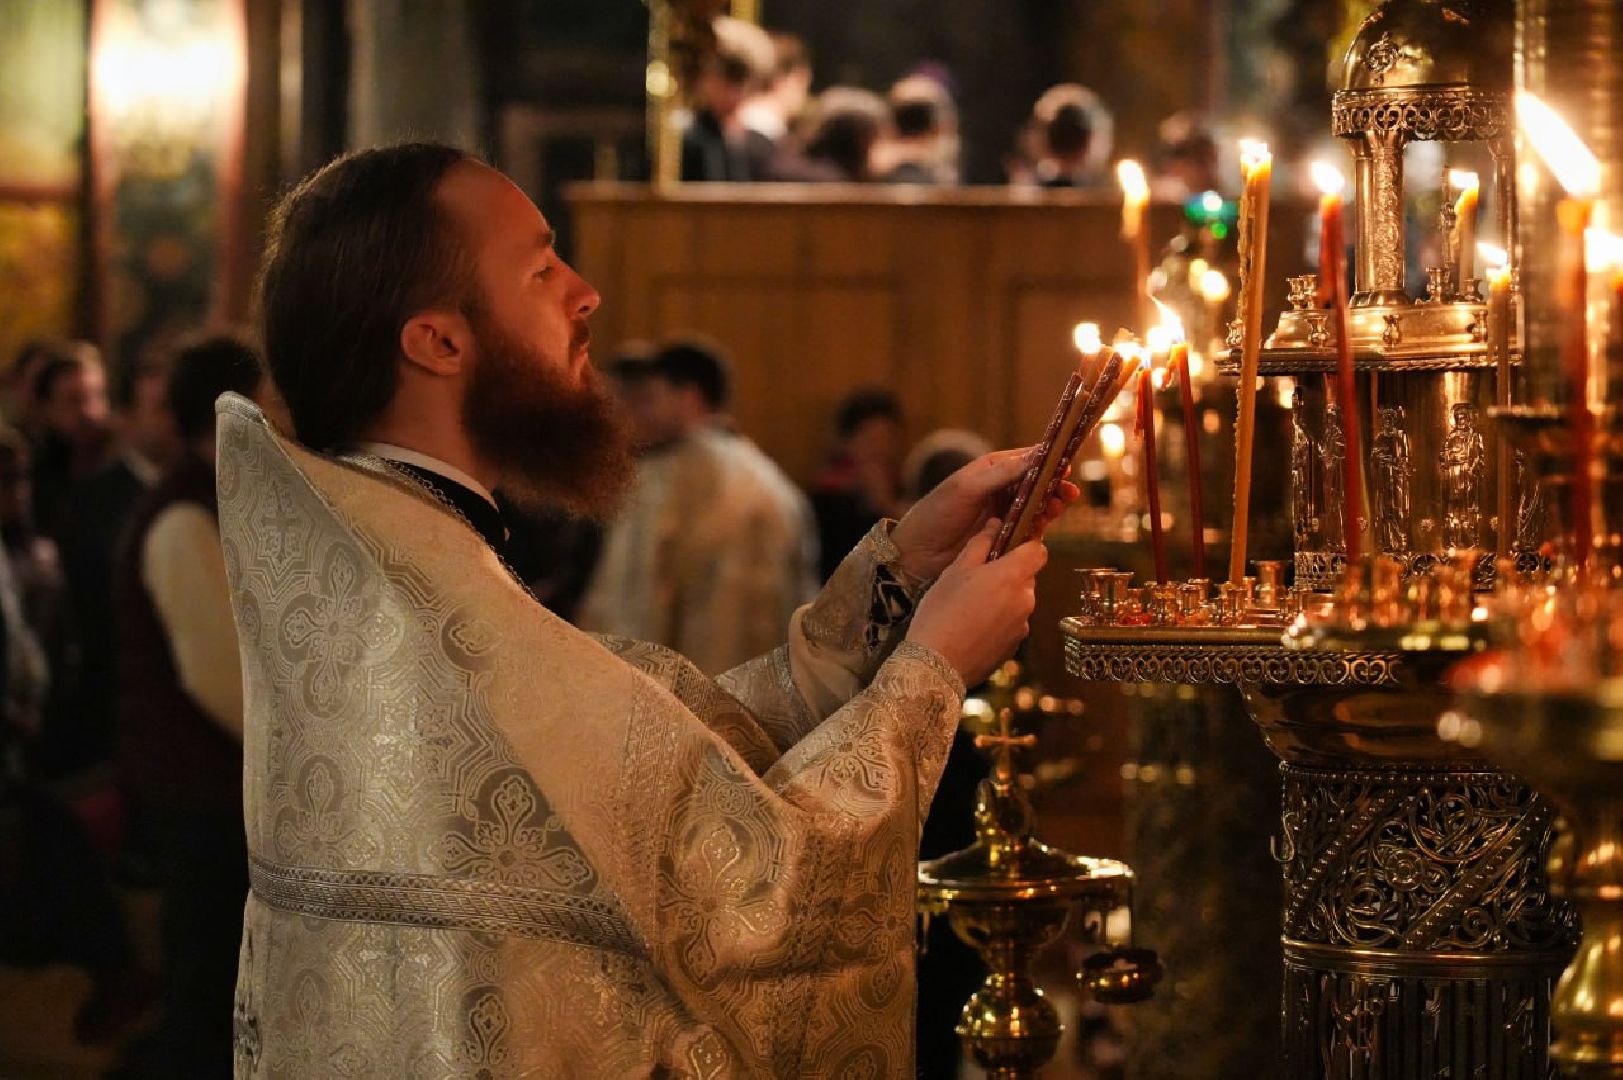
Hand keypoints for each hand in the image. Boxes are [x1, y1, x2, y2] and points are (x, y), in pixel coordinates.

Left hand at [890, 447, 1077, 580]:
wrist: (916, 553)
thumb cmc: (936, 514)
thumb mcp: (967, 488)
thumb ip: (1001, 474)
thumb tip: (1035, 455)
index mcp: (988, 470)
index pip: (1025, 460)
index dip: (1047, 461)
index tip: (1066, 465)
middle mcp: (997, 489)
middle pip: (1035, 483)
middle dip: (1054, 486)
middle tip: (1068, 493)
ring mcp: (1000, 513)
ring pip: (1035, 506)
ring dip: (1050, 506)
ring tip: (1059, 508)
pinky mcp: (1001, 536)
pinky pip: (1027, 528)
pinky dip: (1039, 526)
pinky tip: (1046, 525)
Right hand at [906, 519, 1046, 685]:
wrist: (936, 663)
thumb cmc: (942, 611)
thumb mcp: (955, 571)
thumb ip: (980, 544)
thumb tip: (995, 526)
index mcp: (1012, 576)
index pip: (1039, 550)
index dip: (1026, 546)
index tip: (1009, 547)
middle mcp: (1025, 600)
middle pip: (1027, 577)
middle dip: (1009, 575)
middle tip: (977, 580)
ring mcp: (1022, 626)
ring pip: (1019, 602)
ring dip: (1003, 599)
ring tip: (971, 608)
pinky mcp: (1014, 647)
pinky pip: (1012, 624)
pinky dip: (999, 622)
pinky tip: (973, 628)